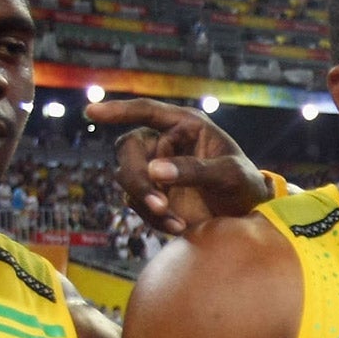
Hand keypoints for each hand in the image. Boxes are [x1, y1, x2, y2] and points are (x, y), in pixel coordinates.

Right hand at [90, 98, 270, 234]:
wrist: (247, 219)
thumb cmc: (245, 186)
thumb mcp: (230, 175)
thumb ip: (195, 169)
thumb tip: (155, 171)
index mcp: (186, 126)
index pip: (146, 111)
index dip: (118, 110)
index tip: (91, 112)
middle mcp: (165, 144)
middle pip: (129, 150)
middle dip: (137, 178)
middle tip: (157, 203)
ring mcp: (156, 170)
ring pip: (128, 178)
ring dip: (145, 201)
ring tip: (175, 221)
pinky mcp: (154, 195)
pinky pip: (137, 203)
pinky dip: (153, 217)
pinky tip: (178, 227)